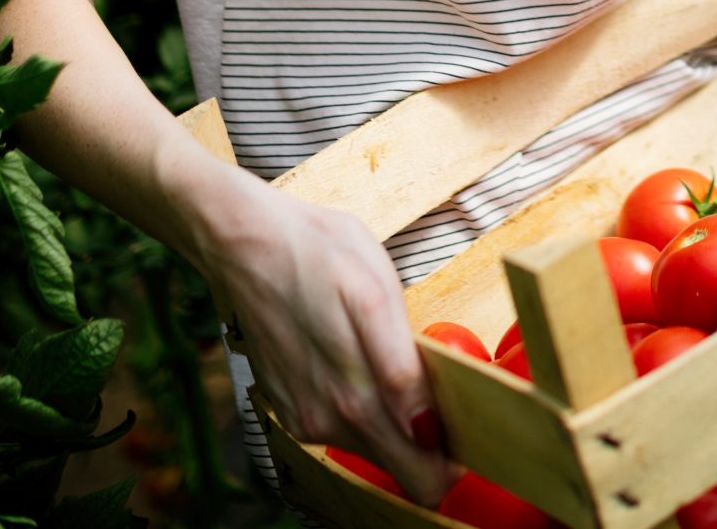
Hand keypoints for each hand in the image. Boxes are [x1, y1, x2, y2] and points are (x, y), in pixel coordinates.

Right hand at [196, 174, 452, 503]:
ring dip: (393, 423)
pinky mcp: (288, 407)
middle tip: (446, 405)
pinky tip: (359, 365)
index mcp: (357, 400)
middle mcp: (327, 422)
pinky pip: (340, 428)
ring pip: (371, 447)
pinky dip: (359, 409)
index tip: (469, 434)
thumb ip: (401, 371)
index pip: (420, 474)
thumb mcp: (376, 295)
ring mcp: (303, 418)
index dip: (452, 462)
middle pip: (398, 468)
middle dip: (429, 450)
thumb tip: (426, 429)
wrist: (247, 243)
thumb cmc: (318, 254)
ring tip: (398, 371)